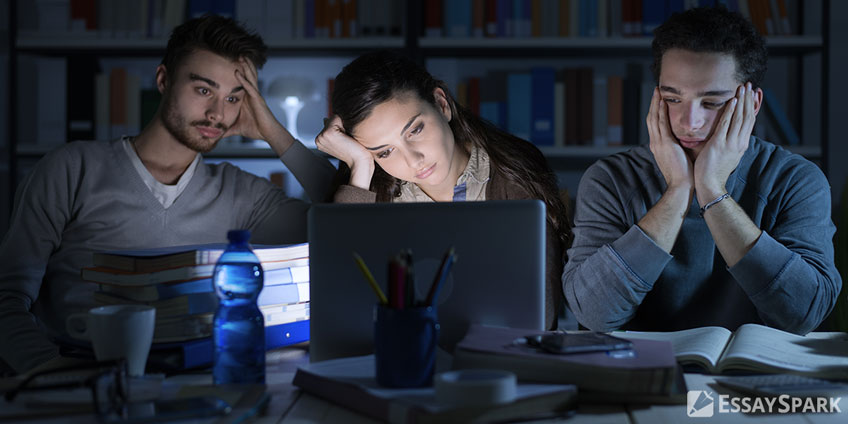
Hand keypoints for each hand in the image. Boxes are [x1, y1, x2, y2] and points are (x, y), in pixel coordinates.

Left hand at [224, 58, 290, 149]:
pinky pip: (249, 87)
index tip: (230, 62)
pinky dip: (243, 79)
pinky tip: (237, 72)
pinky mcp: (257, 100)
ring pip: (249, 77)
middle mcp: (251, 94)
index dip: (238, 71)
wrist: (267, 134)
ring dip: (244, 67)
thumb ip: (226, 128)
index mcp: (246, 98)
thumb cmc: (254, 129)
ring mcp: (255, 96)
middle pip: (247, 76)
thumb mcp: (235, 128)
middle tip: (236, 53)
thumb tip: (214, 134)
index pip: (242, 82)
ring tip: (240, 56)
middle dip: (243, 65)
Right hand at [315, 115, 374, 188]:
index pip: (329, 123)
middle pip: (331, 119)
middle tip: (346, 140)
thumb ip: (333, 129)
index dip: (341, 128)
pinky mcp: (328, 133)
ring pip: (334, 118)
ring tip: (347, 139)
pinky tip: (347, 137)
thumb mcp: (341, 140)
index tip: (345, 140)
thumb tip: (325, 119)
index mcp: (320, 141)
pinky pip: (337, 117)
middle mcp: (319, 139)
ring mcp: (322, 136)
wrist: (359, 161)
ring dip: (344, 125)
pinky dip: (345, 124)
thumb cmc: (355, 152)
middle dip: (341, 126)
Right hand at [647, 87, 693, 193]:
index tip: (660, 100)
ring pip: (654, 118)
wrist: (681, 186)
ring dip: (655, 104)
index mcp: (658, 146)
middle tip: (656, 90)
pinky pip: (661, 124)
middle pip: (651, 118)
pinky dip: (661, 112)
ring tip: (658, 91)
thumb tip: (688, 138)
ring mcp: (658, 143)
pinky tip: (663, 102)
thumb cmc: (684, 174)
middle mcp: (655, 143)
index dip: (656, 111)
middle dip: (653, 104)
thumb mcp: (679, 157)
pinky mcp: (665, 144)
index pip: (655, 124)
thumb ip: (680, 146)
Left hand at [694, 82, 754, 204]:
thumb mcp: (727, 155)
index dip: (752, 107)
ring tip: (742, 87)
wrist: (710, 186)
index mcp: (741, 145)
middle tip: (748, 85)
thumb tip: (728, 134)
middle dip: (748, 100)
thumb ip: (728, 142)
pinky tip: (733, 101)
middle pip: (747, 117)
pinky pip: (726, 124)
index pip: (749, 121)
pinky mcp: (719, 145)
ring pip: (739, 117)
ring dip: (742, 101)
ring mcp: (730, 143)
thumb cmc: (714, 171)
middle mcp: (739, 142)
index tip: (752, 94)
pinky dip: (730, 111)